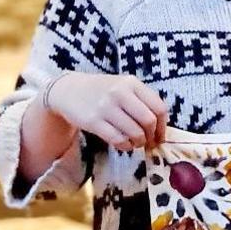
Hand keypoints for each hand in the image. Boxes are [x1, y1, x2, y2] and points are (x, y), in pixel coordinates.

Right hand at [43, 73, 166, 150]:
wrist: (68, 90)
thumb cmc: (102, 91)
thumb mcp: (124, 87)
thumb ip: (142, 102)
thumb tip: (160, 129)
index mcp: (132, 83)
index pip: (159, 107)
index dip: (163, 126)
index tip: (160, 136)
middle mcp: (120, 93)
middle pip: (148, 121)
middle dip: (151, 136)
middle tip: (148, 141)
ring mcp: (105, 107)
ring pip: (134, 132)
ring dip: (138, 142)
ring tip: (135, 142)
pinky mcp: (93, 121)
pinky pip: (118, 139)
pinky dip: (125, 146)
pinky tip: (123, 144)